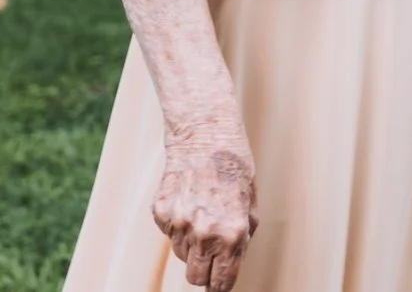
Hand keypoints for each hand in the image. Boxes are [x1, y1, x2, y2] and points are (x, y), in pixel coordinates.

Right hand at [152, 130, 256, 291]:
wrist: (205, 135)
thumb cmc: (234, 168)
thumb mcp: (250, 203)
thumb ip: (242, 237)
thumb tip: (231, 264)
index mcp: (233, 233)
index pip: (222, 281)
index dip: (220, 286)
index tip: (218, 286)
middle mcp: (205, 233)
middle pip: (195, 277)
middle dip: (203, 271)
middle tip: (209, 256)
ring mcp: (180, 224)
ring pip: (181, 255)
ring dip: (191, 244)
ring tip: (202, 213)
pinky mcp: (162, 213)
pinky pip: (169, 233)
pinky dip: (177, 224)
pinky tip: (188, 200)